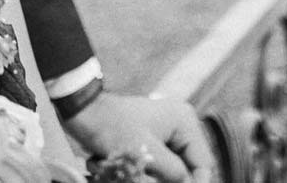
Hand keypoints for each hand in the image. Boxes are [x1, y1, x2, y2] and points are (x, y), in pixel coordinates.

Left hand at [61, 91, 214, 182]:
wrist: (83, 111)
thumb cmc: (112, 128)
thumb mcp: (147, 153)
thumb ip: (174, 172)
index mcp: (185, 122)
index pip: (203, 163)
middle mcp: (180, 126)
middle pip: (188, 168)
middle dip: (169, 179)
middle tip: (147, 177)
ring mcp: (166, 133)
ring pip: (172, 170)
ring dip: (153, 176)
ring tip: (135, 172)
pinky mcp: (152, 141)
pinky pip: (158, 166)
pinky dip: (146, 173)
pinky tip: (129, 170)